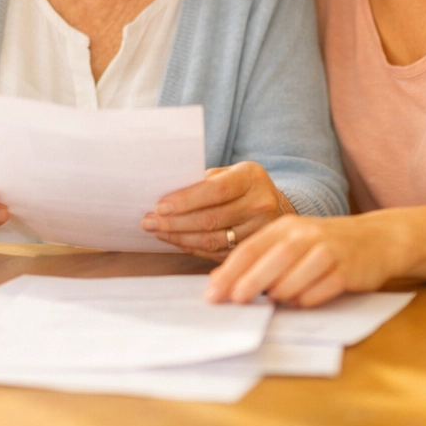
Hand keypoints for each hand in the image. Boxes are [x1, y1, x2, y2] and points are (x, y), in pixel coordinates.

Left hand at [141, 162, 295, 260]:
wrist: (277, 205)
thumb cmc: (243, 184)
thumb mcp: (231, 172)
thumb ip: (205, 180)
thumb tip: (167, 194)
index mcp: (252, 178)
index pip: (215, 191)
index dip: (185, 200)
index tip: (160, 206)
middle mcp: (260, 205)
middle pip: (211, 218)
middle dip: (174, 222)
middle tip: (148, 222)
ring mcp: (259, 231)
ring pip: (212, 240)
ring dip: (179, 237)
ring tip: (158, 232)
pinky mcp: (252, 250)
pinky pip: (216, 253)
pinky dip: (192, 248)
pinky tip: (177, 241)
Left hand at [204, 212, 411, 306]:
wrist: (377, 239)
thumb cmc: (324, 245)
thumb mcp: (291, 242)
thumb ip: (260, 257)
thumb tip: (220, 279)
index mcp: (285, 227)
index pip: (250, 248)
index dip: (229, 271)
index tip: (212, 293)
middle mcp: (305, 234)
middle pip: (272, 259)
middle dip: (250, 282)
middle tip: (234, 301)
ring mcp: (328, 251)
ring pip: (295, 276)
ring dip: (280, 293)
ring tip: (272, 302)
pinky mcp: (348, 269)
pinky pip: (320, 290)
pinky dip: (307, 299)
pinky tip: (301, 302)